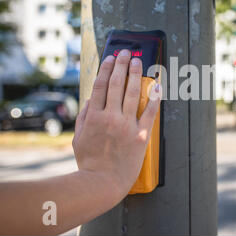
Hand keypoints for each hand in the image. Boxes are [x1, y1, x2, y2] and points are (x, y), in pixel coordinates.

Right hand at [72, 50, 160, 200]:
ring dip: (135, 74)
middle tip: (126, 52)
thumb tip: (90, 101)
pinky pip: (149, 112)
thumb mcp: (78, 138)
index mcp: (93, 116)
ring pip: (132, 93)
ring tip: (138, 61)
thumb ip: (83, 117)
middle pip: (116, 84)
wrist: (102, 182)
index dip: (105, 69)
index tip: (110, 58)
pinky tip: (157, 84)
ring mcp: (126, 125)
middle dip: (121, 65)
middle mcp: (109, 117)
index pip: (100, 86)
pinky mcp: (140, 135)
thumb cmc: (89, 162)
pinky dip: (154, 97)